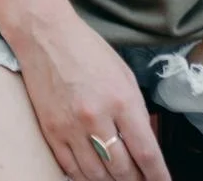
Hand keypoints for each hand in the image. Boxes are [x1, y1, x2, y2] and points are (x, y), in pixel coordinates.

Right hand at [7, 10, 169, 180]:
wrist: (44, 36)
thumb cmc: (87, 50)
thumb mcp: (124, 76)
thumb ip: (136, 111)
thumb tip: (145, 144)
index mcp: (121, 101)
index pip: (146, 153)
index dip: (158, 175)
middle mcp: (96, 117)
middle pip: (122, 169)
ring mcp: (70, 127)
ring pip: (96, 174)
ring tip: (120, 180)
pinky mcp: (51, 130)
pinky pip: (70, 167)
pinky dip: (85, 177)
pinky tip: (95, 176)